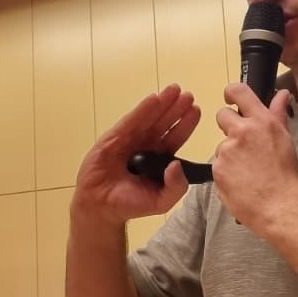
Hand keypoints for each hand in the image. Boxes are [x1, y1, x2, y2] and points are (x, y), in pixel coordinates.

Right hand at [72, 85, 199, 229]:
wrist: (101, 206)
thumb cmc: (131, 203)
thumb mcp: (161, 201)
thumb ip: (176, 187)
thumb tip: (177, 164)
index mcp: (160, 158)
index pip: (175, 137)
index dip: (185, 124)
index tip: (196, 110)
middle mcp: (147, 145)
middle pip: (164, 123)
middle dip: (176, 109)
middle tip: (188, 95)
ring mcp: (131, 139)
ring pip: (149, 118)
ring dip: (162, 103)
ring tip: (175, 90)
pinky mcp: (115, 137)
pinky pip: (130, 121)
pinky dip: (142, 110)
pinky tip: (153, 99)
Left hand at [213, 85, 297, 237]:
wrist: (281, 207)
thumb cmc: (287, 175)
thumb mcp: (285, 139)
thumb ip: (278, 113)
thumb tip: (282, 94)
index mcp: (261, 121)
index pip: (238, 91)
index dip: (231, 92)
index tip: (230, 98)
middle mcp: (241, 132)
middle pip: (222, 115)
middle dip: (229, 126)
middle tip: (243, 144)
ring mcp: (226, 151)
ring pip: (221, 145)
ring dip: (230, 154)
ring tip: (247, 171)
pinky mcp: (217, 169)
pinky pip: (218, 165)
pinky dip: (226, 172)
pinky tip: (240, 182)